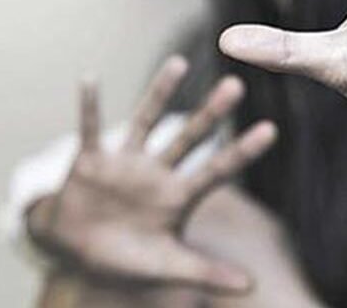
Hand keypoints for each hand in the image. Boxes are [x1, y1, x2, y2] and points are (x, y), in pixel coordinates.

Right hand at [27, 56, 277, 293]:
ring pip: (146, 121)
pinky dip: (88, 106)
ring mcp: (125, 163)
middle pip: (189, 137)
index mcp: (178, 197)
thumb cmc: (126, 259)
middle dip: (211, 113)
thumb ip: (206, 273)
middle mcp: (157, 172)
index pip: (218, 170)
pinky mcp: (91, 160)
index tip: (271, 129)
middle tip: (237, 84)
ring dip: (160, 93)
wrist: (75, 253)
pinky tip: (89, 78)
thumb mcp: (166, 267)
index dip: (243, 151)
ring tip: (179, 62)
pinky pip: (89, 128)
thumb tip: (252, 287)